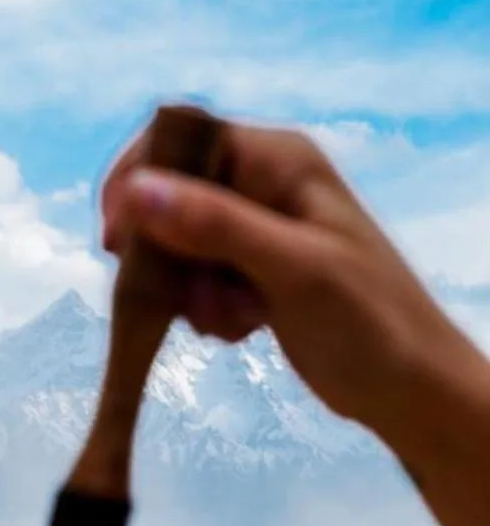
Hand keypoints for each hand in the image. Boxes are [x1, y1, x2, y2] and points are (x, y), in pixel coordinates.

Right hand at [102, 115, 463, 438]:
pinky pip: (198, 276)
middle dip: (166, 251)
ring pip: (179, 244)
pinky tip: (241, 328)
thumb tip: (137, 193)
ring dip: (187, 289)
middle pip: (172, 195)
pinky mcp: (253, 270)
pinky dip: (206, 307)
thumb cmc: (366, 320)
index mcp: (278, 160)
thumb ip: (215, 226)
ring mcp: (258, 228)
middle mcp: (264, 183)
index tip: (117, 242)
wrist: (407, 387)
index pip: (182, 139)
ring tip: (231, 320)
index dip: (139, 182)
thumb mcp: (290, 268)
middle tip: (182, 298)